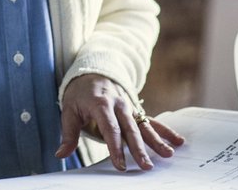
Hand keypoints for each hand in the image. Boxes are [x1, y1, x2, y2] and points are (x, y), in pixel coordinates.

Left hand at [54, 74, 183, 170]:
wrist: (93, 71)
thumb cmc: (79, 93)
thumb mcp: (69, 110)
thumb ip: (68, 134)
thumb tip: (60, 154)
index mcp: (101, 105)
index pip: (110, 129)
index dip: (115, 148)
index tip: (121, 165)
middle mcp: (119, 105)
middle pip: (130, 130)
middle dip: (139, 149)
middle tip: (146, 166)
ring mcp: (130, 106)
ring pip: (144, 125)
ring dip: (157, 140)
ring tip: (168, 154)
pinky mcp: (136, 109)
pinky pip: (151, 121)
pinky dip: (164, 130)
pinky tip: (177, 140)